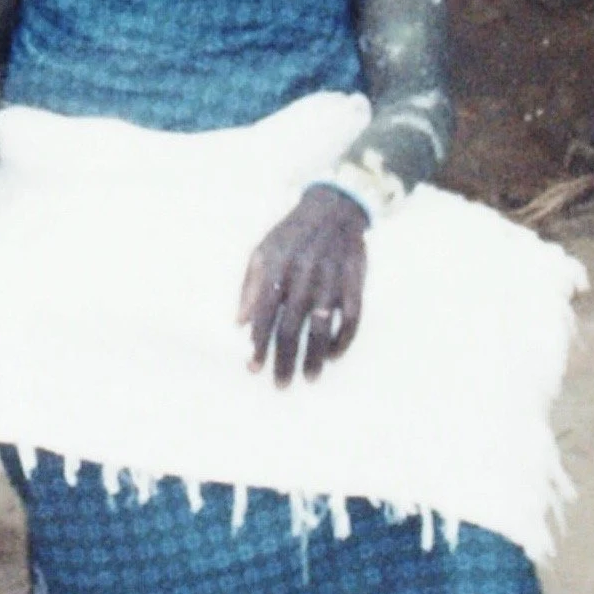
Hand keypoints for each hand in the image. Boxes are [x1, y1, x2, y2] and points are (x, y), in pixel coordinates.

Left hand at [239, 184, 367, 386]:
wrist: (332, 209)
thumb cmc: (291, 235)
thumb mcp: (262, 251)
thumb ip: (249, 287)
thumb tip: (238, 324)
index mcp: (276, 267)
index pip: (264, 314)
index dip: (258, 344)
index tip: (253, 368)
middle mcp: (303, 276)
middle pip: (291, 328)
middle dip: (284, 361)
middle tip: (280, 384)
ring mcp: (331, 280)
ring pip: (322, 329)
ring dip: (315, 358)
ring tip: (309, 378)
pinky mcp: (355, 283)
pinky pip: (351, 319)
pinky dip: (343, 341)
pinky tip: (333, 356)